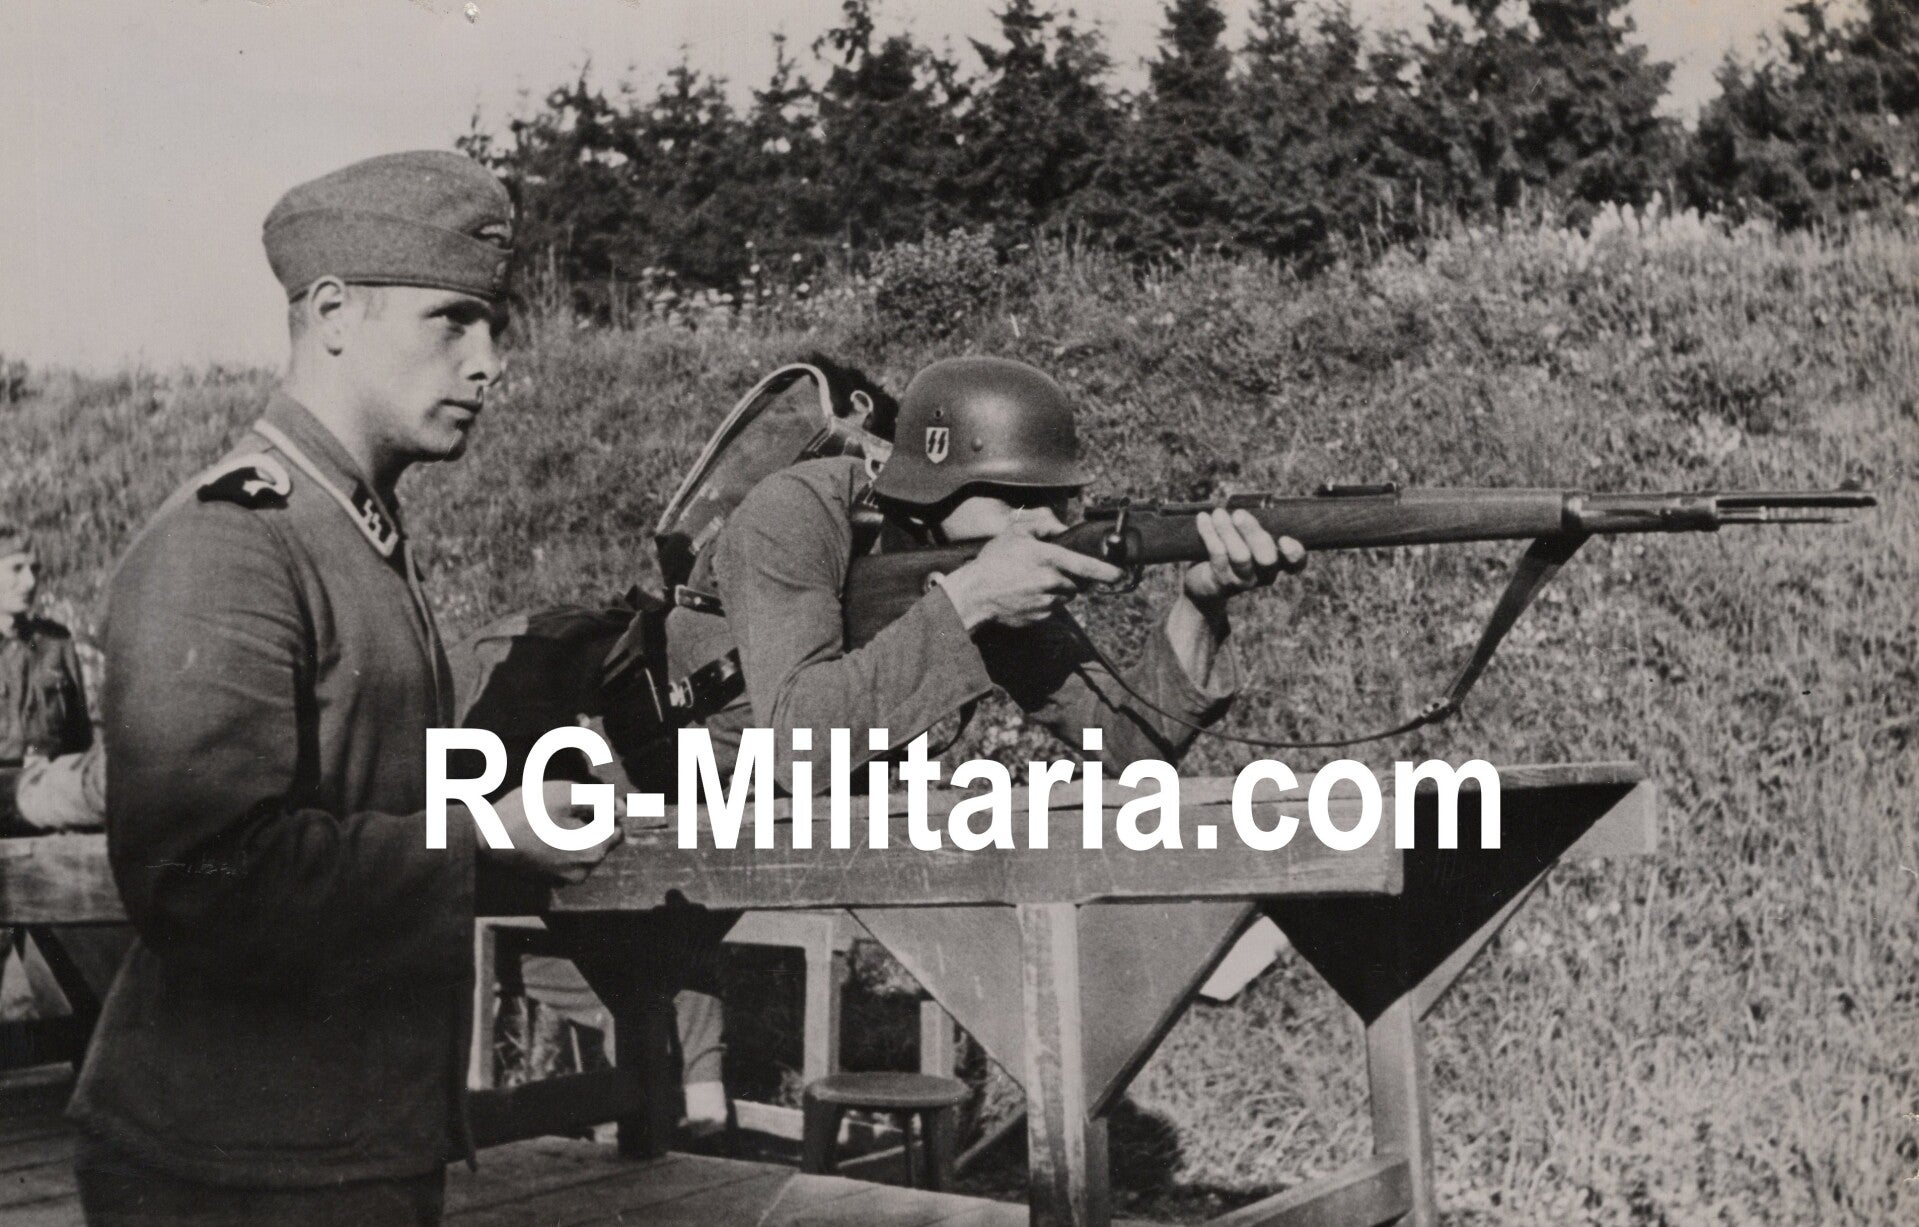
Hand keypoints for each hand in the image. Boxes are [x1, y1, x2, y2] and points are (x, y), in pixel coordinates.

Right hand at [480, 780, 620, 884]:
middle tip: (559, 808)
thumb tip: (622, 809)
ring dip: (572, 832)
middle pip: (599, 840)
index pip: (617, 827)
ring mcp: (563, 879)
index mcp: (592, 852)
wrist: (482, 840)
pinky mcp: (547, 879)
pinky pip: (564, 858)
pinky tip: (538, 833)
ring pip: (581, 848)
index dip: (603, 810)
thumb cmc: (525, 813)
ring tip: (547, 819)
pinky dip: (558, 844)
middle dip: (587, 822)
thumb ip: (600, 801)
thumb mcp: (567, 794)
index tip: (579, 801)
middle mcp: (582, 872)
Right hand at [937, 508, 1124, 630]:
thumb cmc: (994, 561)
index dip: (1106, 571)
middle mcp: (1051, 581)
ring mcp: (1046, 602)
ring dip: (1057, 590)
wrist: (975, 594)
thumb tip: (1062, 529)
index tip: (1120, 575)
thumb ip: (1043, 524)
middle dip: (1069, 577)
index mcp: (1049, 559)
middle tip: (1048, 571)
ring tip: (1032, 582)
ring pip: (1065, 597)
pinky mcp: (1039, 617)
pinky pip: (1051, 609)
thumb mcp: (1015, 532)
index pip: (1086, 566)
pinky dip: (1044, 602)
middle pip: (1076, 582)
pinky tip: (1025, 595)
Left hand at [1182, 508, 1305, 609]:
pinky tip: (1203, 518)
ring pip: (1240, 557)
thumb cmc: (1233, 551)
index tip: (1284, 539)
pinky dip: (1210, 534)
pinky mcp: (1222, 583)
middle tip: (1238, 513)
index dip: (1295, 554)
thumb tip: (1246, 499)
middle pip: (1267, 558)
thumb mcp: (1248, 539)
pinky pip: (1217, 556)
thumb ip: (1253, 524)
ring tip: (1218, 513)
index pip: (1296, 564)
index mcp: (1278, 563)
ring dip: (1228, 531)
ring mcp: (1244, 581)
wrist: (1206, 582)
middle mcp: (1265, 575)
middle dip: (1253, 533)